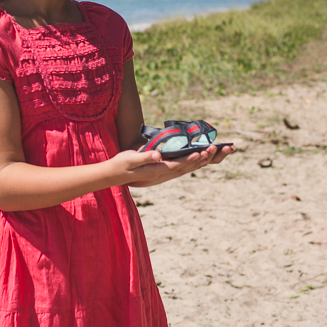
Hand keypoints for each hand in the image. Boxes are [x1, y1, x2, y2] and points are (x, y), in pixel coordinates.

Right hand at [114, 144, 234, 188]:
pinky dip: (191, 164)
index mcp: (156, 171)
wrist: (114, 175)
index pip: (177, 166)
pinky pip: (180, 169)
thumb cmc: (121, 165)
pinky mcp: (162, 173)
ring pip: (184, 169)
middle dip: (199, 159)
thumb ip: (145, 157)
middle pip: (184, 168)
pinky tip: (198, 160)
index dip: (189, 160)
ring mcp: (163, 175)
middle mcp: (162, 175)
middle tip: (212, 150)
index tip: (200, 153)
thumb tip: (159, 155)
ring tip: (211, 153)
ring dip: (198, 162)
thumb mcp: (130, 159)